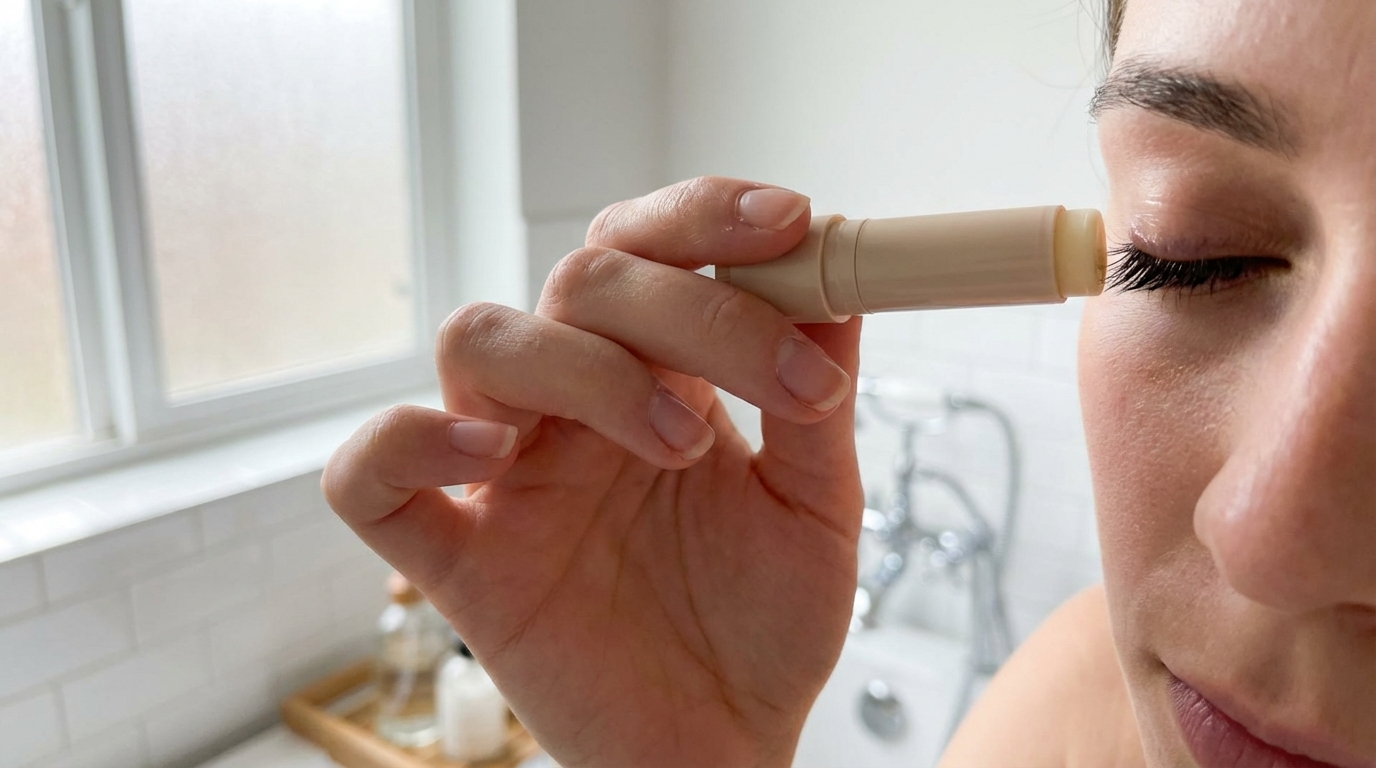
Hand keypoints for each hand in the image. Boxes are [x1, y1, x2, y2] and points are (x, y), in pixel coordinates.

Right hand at [323, 177, 862, 766]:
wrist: (728, 746)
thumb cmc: (765, 627)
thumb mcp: (817, 505)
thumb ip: (816, 399)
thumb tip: (839, 275)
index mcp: (656, 377)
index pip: (648, 250)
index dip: (704, 217)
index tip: (792, 223)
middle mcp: (572, 408)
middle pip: (579, 281)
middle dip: (687, 309)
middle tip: (781, 381)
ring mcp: (507, 477)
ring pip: (479, 342)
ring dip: (584, 367)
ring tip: (682, 442)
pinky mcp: (458, 562)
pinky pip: (371, 478)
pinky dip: (409, 442)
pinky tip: (493, 458)